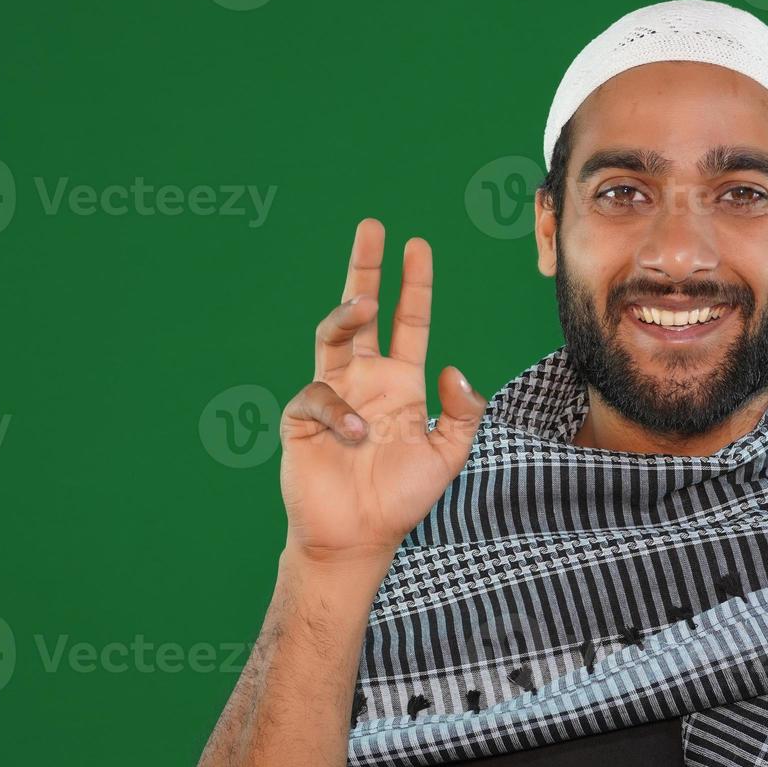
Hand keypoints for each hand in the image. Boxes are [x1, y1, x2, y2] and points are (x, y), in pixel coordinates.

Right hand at [280, 218, 486, 563]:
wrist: (359, 538)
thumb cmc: (401, 499)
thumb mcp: (449, 456)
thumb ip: (463, 413)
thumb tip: (455, 369)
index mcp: (402, 383)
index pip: (409, 322)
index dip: (414, 285)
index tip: (417, 245)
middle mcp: (365, 379)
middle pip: (362, 311)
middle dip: (366, 269)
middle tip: (372, 228)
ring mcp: (333, 394)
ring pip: (332, 334)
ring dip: (347, 314)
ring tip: (365, 305)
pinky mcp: (303, 417)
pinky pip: (318, 394)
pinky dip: (338, 408)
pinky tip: (355, 432)